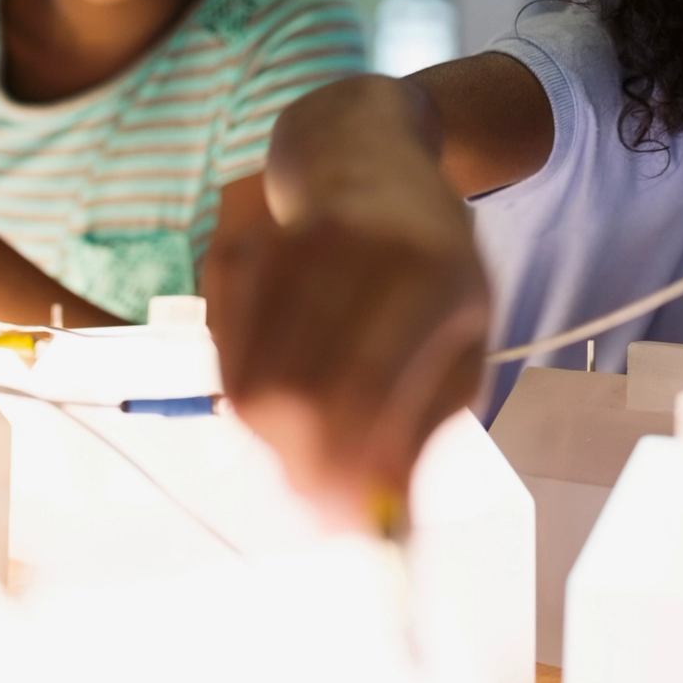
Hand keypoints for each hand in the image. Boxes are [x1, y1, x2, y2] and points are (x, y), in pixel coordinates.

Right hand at [203, 196, 489, 528]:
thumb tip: (383, 520)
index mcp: (432, 274)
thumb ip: (425, 424)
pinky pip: (221, 353)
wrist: (365, 155)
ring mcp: (285, 245)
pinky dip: (244, 386)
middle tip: (318, 505)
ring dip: (272, 436)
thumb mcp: (461, 335)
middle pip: (297, 395)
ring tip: (310, 430)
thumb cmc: (430, 265)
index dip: (351, 469)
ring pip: (248, 384)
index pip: (370, 392)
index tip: (351, 526)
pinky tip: (284, 367)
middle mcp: (355, 252)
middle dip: (303, 467)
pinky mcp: (235, 250)